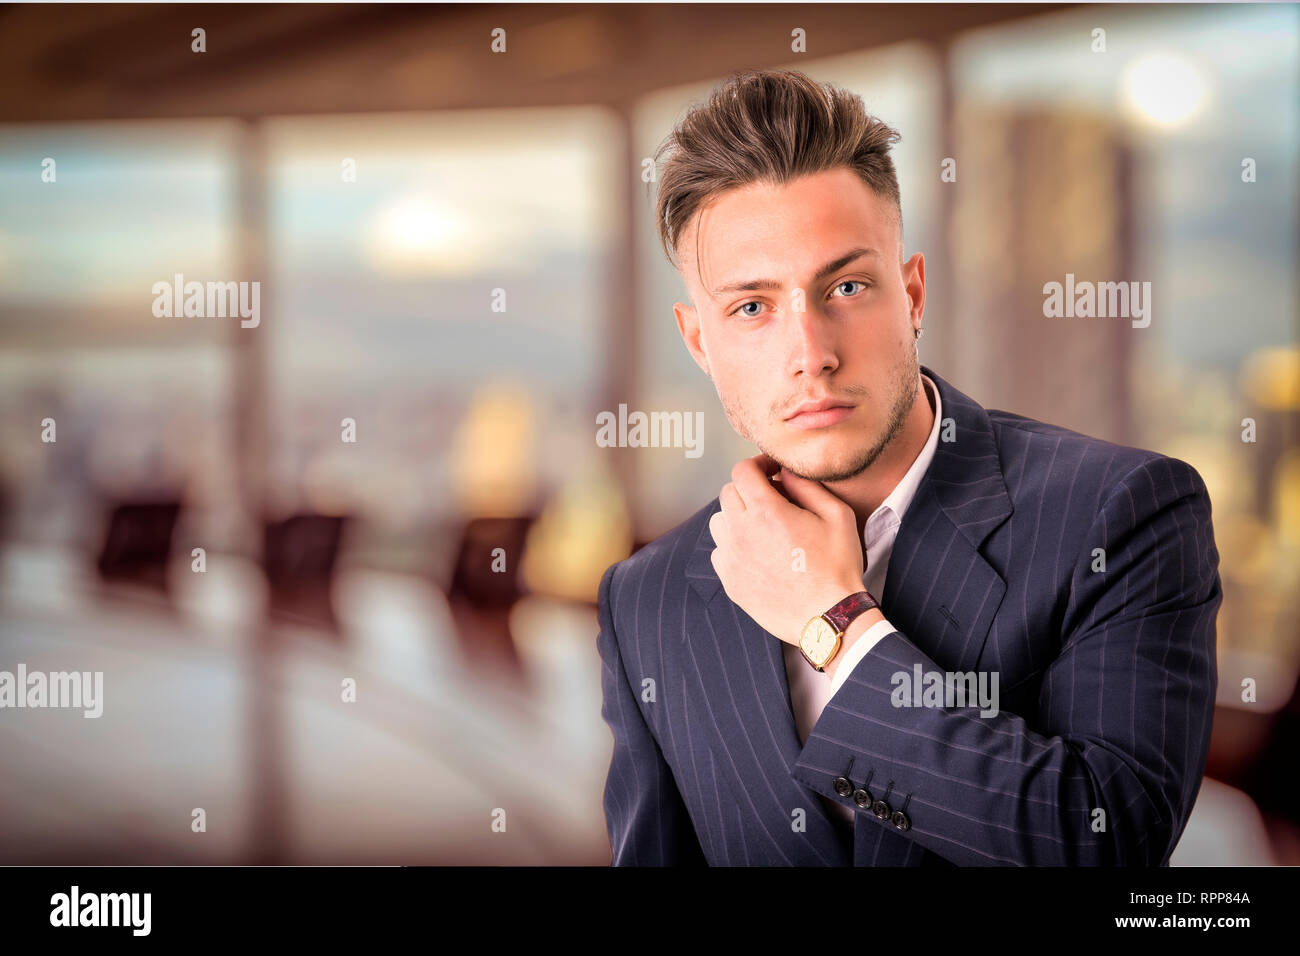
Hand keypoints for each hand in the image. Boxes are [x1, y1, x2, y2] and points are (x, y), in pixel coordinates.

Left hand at [708, 453, 864, 646]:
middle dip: (749, 489)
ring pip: (719, 522)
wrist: (828, 617)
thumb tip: (786, 473)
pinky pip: (720, 552)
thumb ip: (807, 486)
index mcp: (765, 512)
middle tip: (773, 498)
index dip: (758, 464)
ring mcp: (732, 559)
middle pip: (728, 493)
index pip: (742, 471)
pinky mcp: (730, 582)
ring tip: (762, 527)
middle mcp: (740, 532)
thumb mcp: (836, 515)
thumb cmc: (837, 567)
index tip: (772, 471)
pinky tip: (757, 553)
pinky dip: (733, 546)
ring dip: (737, 517)